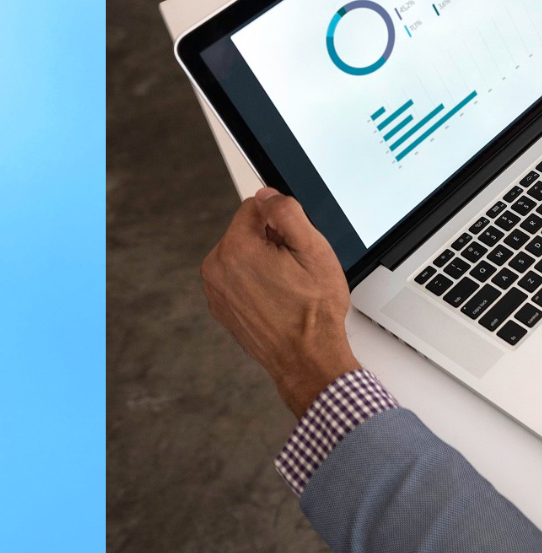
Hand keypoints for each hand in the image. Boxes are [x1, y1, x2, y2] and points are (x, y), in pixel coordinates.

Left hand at [200, 187, 359, 417]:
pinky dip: (256, 283)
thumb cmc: (313, 310)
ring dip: (264, 262)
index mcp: (236, 249)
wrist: (307, 357)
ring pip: (242, 254)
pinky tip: (277, 299)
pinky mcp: (221, 307)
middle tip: (296, 269)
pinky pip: (238, 278)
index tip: (295, 244)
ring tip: (288, 287)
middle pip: (246, 231)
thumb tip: (268, 194)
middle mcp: (217, 268)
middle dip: (272, 241)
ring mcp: (216, 290)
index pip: (255, 206)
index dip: (282, 221)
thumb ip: (287, 212)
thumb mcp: (314, 250)